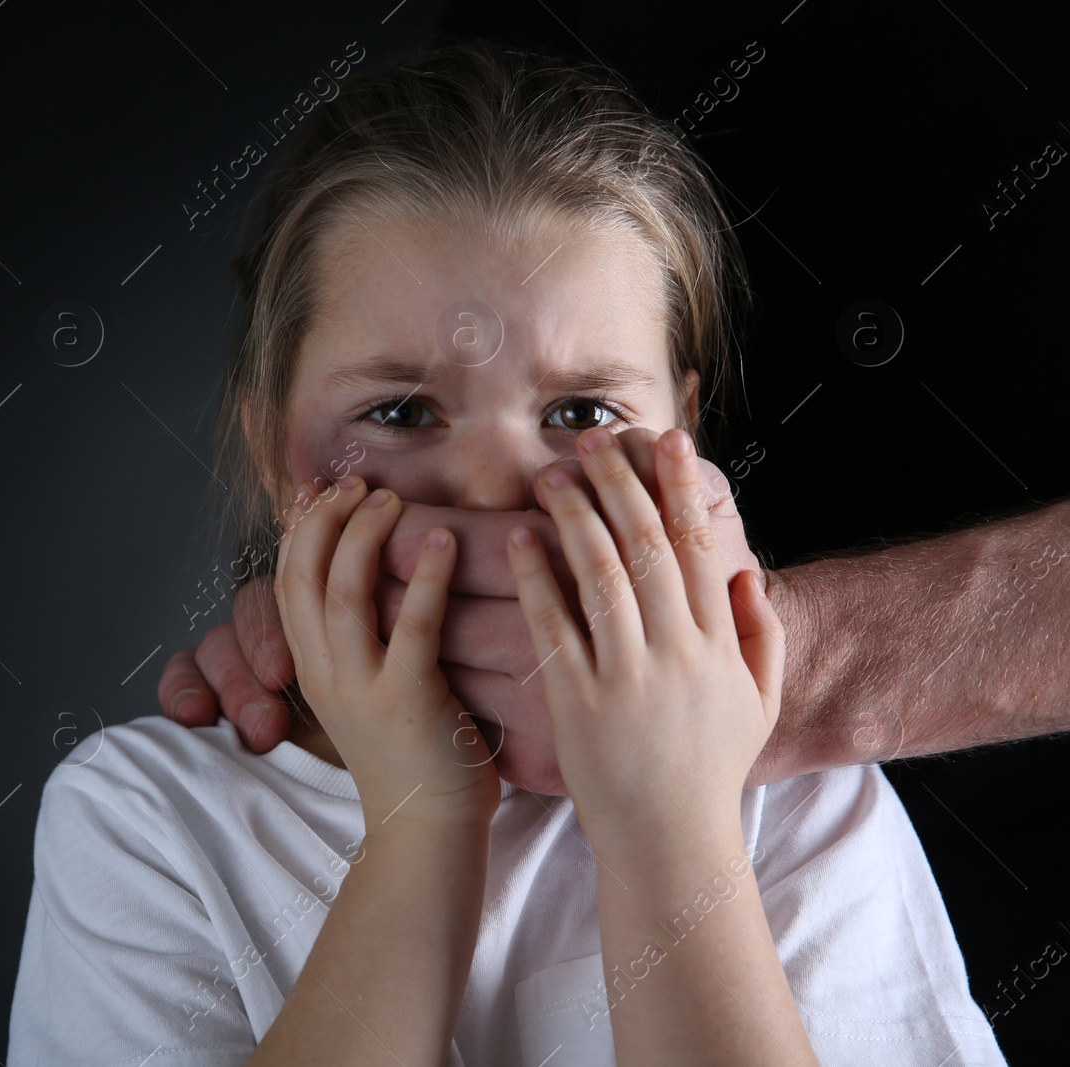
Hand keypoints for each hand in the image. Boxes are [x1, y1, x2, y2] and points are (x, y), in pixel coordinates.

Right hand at [160, 428, 765, 792]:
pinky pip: (409, 626)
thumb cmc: (416, 758)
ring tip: (393, 500)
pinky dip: (423, 578)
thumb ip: (369, 639)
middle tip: (360, 484)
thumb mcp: (371, 692)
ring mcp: (359, 688)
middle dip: (326, 519)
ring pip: (343, 591)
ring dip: (365, 536)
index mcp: (313, 668)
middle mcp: (324, 673)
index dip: (301, 528)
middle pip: (304, 575)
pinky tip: (443, 542)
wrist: (426, 833)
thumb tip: (387, 579)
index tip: (323, 487)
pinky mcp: (406, 701)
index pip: (288, 581)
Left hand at [506, 427, 783, 843]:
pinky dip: (537, 578)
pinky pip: (554, 627)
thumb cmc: (710, 767)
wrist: (668, 838)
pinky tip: (521, 538)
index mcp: (717, 645)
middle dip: (620, 486)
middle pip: (648, 548)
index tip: (666, 441)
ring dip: (575, 517)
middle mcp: (676, 653)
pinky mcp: (577, 701)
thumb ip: (760, 633)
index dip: (681, 489)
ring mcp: (625, 677)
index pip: (700, 547)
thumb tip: (742, 570)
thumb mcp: (758, 701)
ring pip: (601, 576)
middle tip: (593, 442)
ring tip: (552, 475)